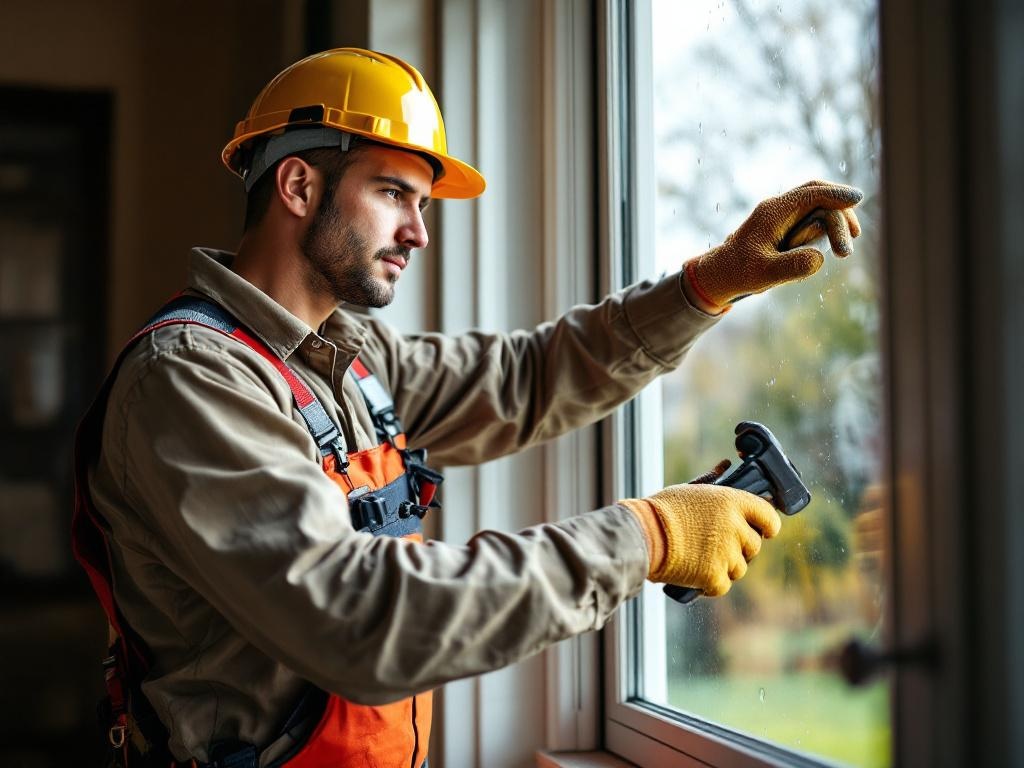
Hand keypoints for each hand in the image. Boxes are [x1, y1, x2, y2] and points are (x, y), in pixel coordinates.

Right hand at [622, 483, 781, 596]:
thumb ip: (713, 481)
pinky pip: (722, 585)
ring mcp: (727, 554)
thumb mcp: (690, 489)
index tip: (762, 530)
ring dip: (725, 567)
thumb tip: (725, 465)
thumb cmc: (663, 509)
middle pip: (754, 546)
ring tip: (701, 559)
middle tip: (716, 546)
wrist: (643, 535)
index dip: (767, 526)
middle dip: (739, 548)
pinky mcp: (715, 577)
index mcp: (733, 502)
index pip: (770, 517)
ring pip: (740, 568)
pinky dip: (710, 584)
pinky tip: (696, 574)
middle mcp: (735, 527)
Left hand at [683, 180, 863, 312]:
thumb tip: (819, 258)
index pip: (810, 194)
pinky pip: (811, 218)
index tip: (858, 198)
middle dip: (840, 211)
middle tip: (855, 238)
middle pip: (818, 195)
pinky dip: (826, 227)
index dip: (836, 194)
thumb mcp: (763, 274)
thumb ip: (791, 267)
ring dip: (835, 223)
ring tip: (844, 250)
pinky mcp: (785, 226)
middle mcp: (778, 208)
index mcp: (773, 212)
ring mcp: (782, 216)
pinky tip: (836, 243)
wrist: (721, 274)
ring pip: (817, 207)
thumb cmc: (739, 273)